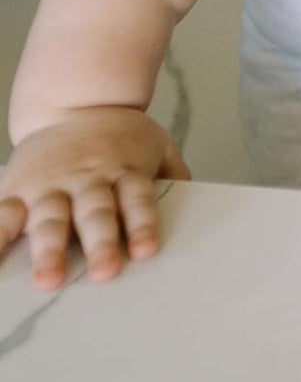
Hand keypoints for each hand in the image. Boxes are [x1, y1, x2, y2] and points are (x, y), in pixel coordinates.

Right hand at [0, 108, 189, 289]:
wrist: (75, 102)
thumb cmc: (119, 137)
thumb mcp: (155, 145)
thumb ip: (173, 174)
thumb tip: (201, 202)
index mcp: (124, 170)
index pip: (138, 199)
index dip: (143, 224)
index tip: (147, 251)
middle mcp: (88, 179)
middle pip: (96, 213)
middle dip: (100, 243)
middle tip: (105, 273)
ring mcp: (51, 185)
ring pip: (50, 219)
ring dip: (49, 250)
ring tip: (48, 280)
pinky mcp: (18, 189)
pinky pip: (3, 215)